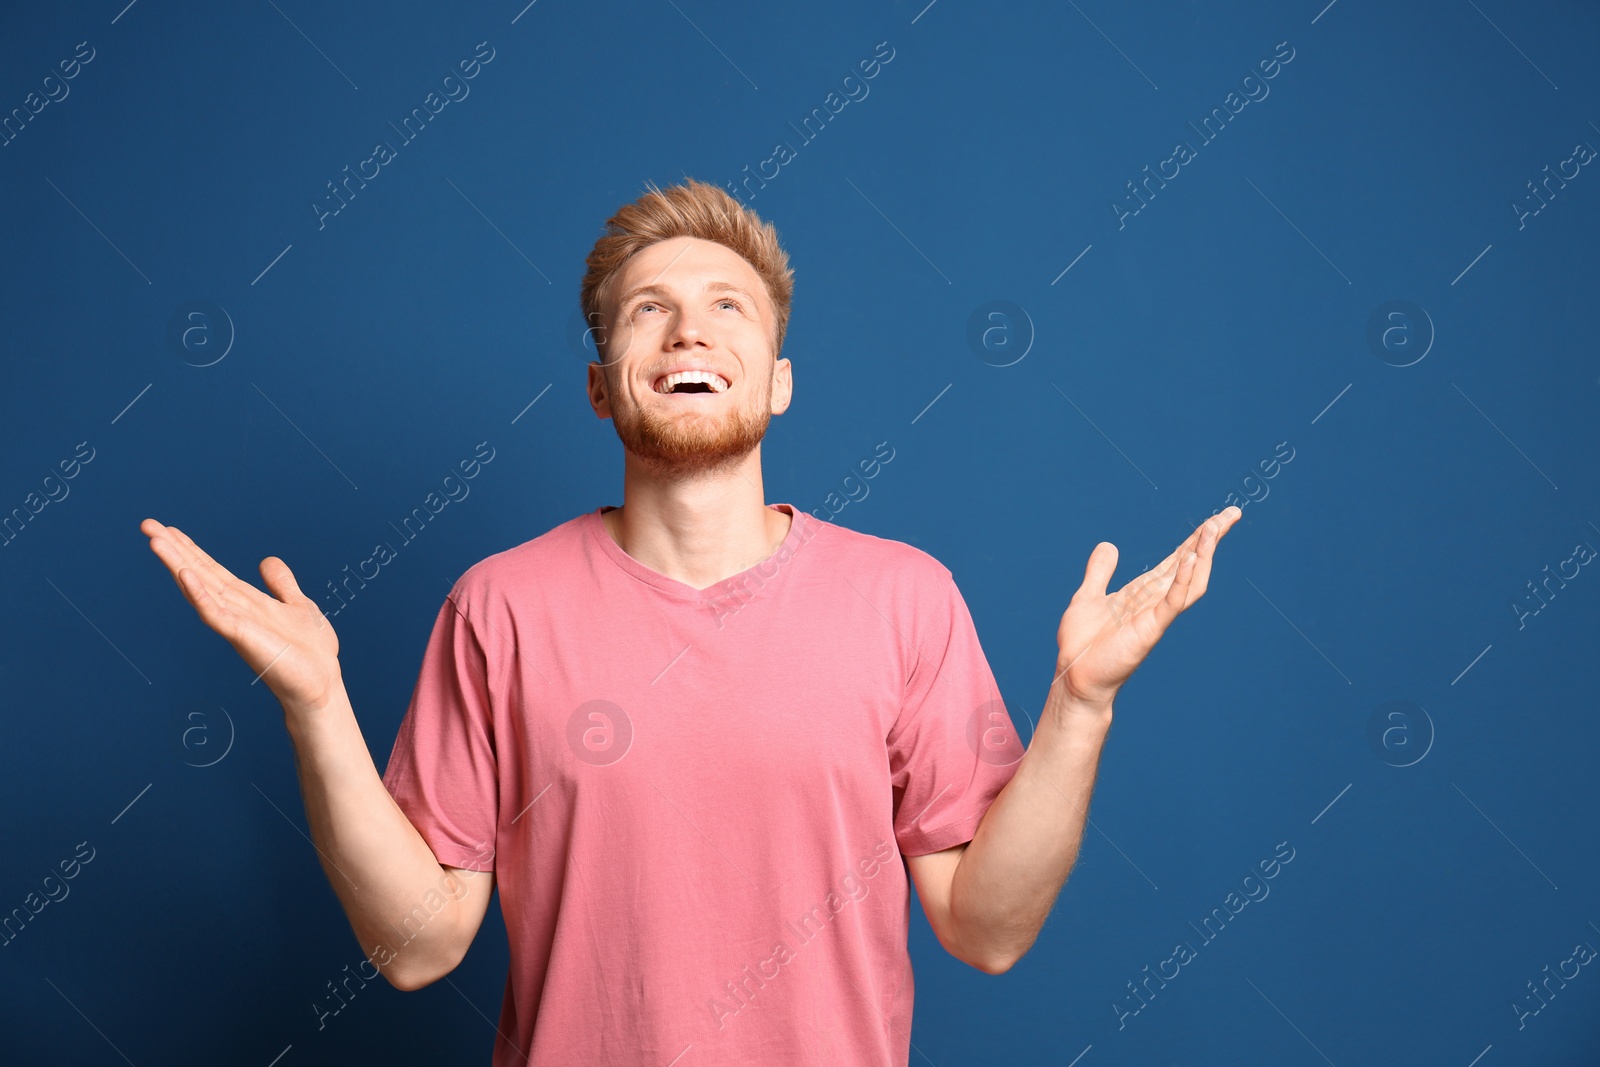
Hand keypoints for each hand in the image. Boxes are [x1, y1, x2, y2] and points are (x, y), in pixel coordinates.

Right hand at [141, 518, 341, 712]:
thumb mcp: (297, 606)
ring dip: (178, 564)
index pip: (213, 570)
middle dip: (174, 550)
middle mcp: (235, 610)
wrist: (320, 685)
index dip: (192, 549)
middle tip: (147, 525)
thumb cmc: (309, 653)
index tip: (168, 528)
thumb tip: (266, 561)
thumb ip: (280, 584)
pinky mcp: (243, 638)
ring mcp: (236, 624)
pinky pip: (216, 614)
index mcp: (247, 602)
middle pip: (199, 574)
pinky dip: (200, 595)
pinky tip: (184, 575)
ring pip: (201, 589)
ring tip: (155, 541)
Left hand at [1052, 507, 1240, 713]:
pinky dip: (1183, 580)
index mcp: (1144, 592)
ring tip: (1214, 528)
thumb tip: (1108, 545)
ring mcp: (1156, 615)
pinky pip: (1173, 602)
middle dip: (1210, 539)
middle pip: (1191, 564)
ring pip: (1190, 580)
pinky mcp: (1150, 629)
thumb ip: (1099, 572)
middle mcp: (1155, 601)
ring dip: (1203, 553)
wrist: (1075, 677)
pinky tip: (1191, 558)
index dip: (1196, 538)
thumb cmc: (1083, 644)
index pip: (1177, 559)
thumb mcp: (1088, 596)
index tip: (1217, 518)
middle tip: (1231, 513)